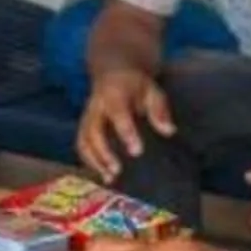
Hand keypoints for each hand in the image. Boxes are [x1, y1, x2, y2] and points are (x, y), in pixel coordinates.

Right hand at [76, 69, 172, 184]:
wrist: (114, 72)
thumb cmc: (137, 85)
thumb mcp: (152, 89)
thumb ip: (159, 109)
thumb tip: (168, 131)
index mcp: (113, 94)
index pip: (117, 113)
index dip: (125, 132)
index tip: (137, 151)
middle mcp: (95, 106)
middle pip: (93, 131)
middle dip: (103, 152)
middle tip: (118, 170)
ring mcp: (87, 117)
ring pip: (83, 140)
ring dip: (94, 161)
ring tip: (110, 178)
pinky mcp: (84, 126)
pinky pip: (82, 145)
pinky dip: (90, 162)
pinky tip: (105, 176)